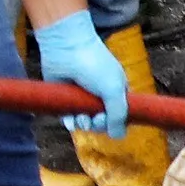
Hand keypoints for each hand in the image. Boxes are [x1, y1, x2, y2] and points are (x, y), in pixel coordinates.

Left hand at [32, 8, 130, 138]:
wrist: (67, 48)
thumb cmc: (94, 66)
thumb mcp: (114, 90)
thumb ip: (119, 115)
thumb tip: (118, 137)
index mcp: (117, 91)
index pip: (119, 116)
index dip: (114, 123)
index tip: (107, 119)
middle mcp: (100, 95)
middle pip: (101, 122)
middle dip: (97, 125)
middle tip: (93, 119)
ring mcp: (81, 97)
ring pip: (84, 122)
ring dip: (83, 125)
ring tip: (80, 119)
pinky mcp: (65, 98)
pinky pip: (69, 118)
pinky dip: (70, 122)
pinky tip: (70, 120)